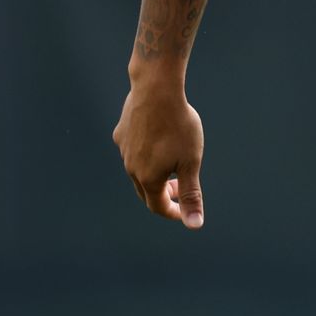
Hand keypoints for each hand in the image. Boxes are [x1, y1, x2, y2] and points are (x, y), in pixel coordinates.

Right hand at [113, 84, 205, 228]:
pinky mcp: (121, 132)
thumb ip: (191, 194)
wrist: (156, 90)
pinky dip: (145, 155)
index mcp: (148, 178)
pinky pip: (132, 150)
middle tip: (181, 188)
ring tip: (171, 165)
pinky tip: (158, 141)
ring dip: (154, 175)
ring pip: (137, 170)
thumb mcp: (191, 162)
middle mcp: (130, 167)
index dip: (173, 212)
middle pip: (146, 191)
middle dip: (164, 195)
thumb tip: (194, 225)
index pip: (158, 206)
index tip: (185, 211)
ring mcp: (124, 149)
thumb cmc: (178, 126)